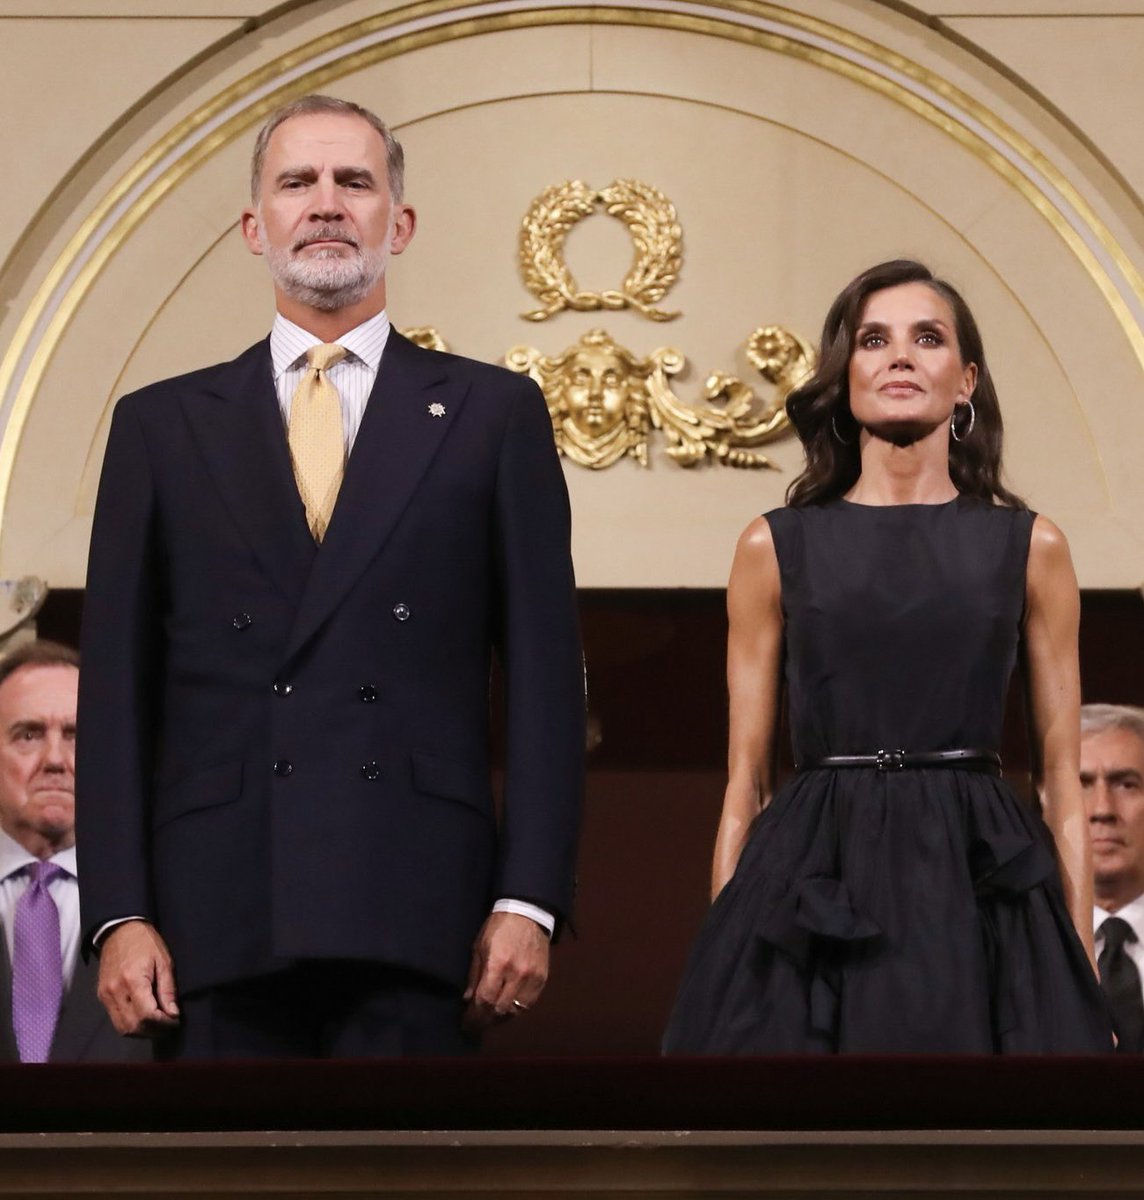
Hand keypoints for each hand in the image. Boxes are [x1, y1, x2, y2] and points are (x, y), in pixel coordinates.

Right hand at [96, 920, 179, 1036]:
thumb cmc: (146, 942)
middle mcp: (115, 991)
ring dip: (142, 1031)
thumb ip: (168, 989)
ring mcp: (105, 995)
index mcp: (132, 980)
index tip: (175, 1021)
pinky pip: (115, 1019)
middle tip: (169, 1026)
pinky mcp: (102, 996)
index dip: (163, 1024)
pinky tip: (144, 1019)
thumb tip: (173, 1013)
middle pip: (133, 1026)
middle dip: (154, 1031)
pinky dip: (131, 1024)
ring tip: (158, 1025)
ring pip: (122, 1027)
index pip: (147, 1015)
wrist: (120, 930)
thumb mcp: (164, 961)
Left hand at [462, 911, 548, 1030]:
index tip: (466, 1023)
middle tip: (475, 1024)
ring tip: (490, 1018)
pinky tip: (507, 1008)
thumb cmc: (499, 927)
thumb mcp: (479, 946)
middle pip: (500, 1010)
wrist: (528, 913)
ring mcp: (532, 977)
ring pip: (516, 1011)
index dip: (474, 1016)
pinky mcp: (543, 978)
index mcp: (498, 964)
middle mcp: (517, 974)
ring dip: (500, 1018)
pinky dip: (516, 1010)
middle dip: (485, 1021)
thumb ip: (474, 974)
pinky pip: (529, 1004)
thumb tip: (467, 999)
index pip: (485, 1000)